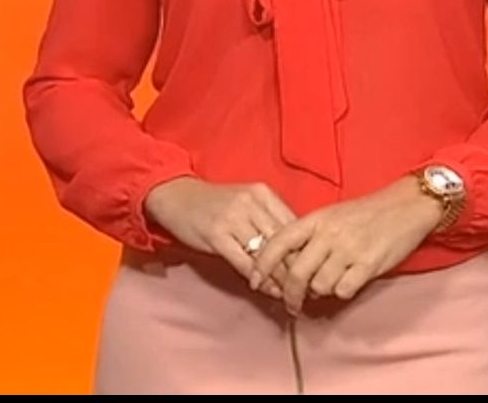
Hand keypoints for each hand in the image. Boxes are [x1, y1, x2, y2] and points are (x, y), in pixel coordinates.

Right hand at [143, 176, 298, 282]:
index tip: (313, 271)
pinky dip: (258, 279)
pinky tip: (264, 289)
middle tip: (306, 289)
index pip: (294, 225)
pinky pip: (244, 262)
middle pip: (284, 241)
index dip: (305, 251)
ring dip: (280, 278)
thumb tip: (296, 251)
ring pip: (266, 254)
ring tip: (289, 295)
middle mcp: (250, 203)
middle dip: (297, 268)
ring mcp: (233, 218)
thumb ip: (268, 220)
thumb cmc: (213, 203)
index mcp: (263, 193)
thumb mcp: (245, 203)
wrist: (174, 195)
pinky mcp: (216, 234)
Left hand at [248, 175, 442, 314]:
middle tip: (290, 305)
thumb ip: (308, 237)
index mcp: (315, 220)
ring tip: (329, 284)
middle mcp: (328, 234)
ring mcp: (348, 250)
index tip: (254, 281)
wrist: (404, 206)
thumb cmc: (365, 213)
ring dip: (320, 291)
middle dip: (289, 295)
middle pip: (296, 273)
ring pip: (319, 286)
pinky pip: (343, 290)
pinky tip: (348, 282)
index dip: (261, 264)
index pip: (278, 243)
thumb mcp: (330, 216)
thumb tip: (288, 268)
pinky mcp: (368, 265)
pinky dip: (342, 291)